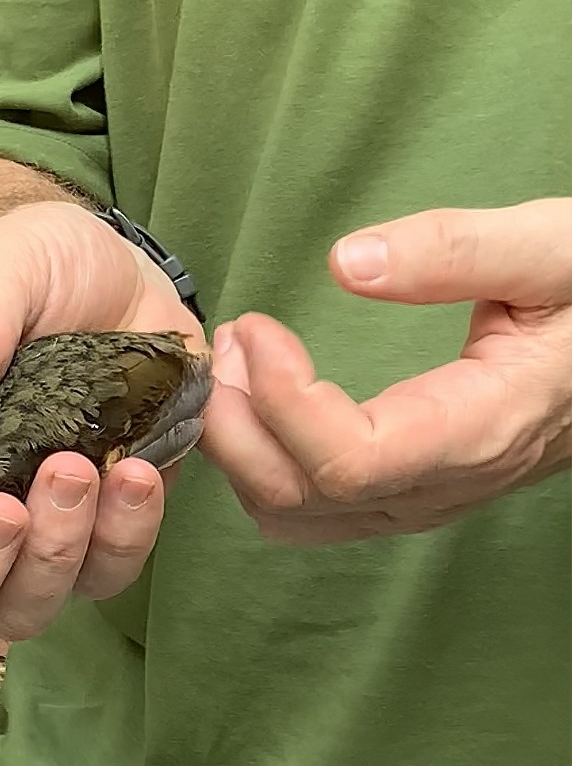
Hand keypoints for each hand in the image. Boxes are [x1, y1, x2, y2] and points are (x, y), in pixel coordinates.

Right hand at [0, 199, 203, 648]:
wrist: (117, 273)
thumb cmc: (33, 266)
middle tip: (7, 508)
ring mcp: (36, 521)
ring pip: (25, 604)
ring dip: (52, 557)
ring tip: (81, 471)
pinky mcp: (106, 520)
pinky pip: (110, 568)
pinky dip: (125, 537)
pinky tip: (139, 474)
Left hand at [202, 198, 571, 543]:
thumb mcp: (551, 252)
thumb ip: (456, 251)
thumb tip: (346, 263)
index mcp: (479, 429)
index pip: (350, 460)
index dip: (284, 401)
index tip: (256, 328)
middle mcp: (441, 484)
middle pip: (300, 497)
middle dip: (237, 425)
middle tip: (226, 343)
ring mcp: (420, 497)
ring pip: (294, 514)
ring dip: (242, 447)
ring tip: (234, 364)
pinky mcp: (405, 490)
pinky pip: (311, 507)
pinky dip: (264, 462)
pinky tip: (260, 400)